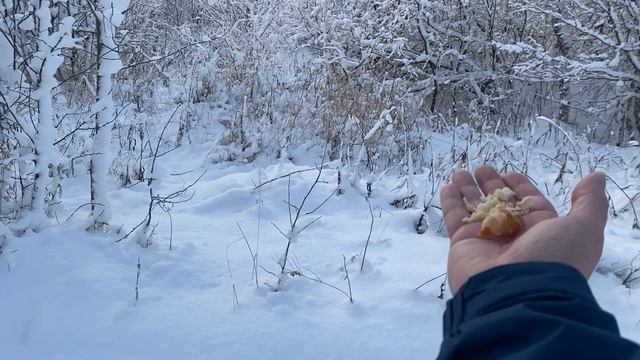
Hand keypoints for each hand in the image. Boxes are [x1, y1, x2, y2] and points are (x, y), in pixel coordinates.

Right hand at [441, 165, 607, 293]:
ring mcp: (486, 240)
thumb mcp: (583, 228)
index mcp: (541, 232)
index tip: (509, 173)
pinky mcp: (463, 243)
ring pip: (475, 207)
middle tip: (481, 167)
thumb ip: (589, 203)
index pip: (528, 203)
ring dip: (467, 189)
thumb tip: (596, 177)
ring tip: (460, 172)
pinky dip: (450, 202)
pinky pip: (455, 218)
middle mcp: (513, 236)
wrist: (517, 293)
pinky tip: (448, 186)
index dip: (520, 187)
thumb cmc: (553, 259)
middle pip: (499, 203)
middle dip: (491, 184)